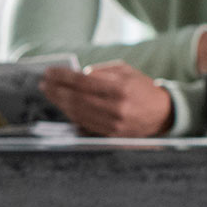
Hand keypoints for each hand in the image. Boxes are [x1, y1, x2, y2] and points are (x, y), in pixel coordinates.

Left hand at [39, 61, 173, 136]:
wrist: (162, 114)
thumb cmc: (141, 88)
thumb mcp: (125, 71)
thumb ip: (101, 71)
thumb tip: (76, 74)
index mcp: (120, 89)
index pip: (82, 82)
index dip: (62, 77)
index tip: (49, 72)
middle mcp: (116, 108)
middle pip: (76, 99)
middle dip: (56, 90)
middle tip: (43, 83)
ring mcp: (112, 124)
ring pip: (77, 113)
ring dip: (59, 102)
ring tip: (49, 92)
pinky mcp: (110, 135)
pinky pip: (84, 124)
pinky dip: (70, 114)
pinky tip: (62, 105)